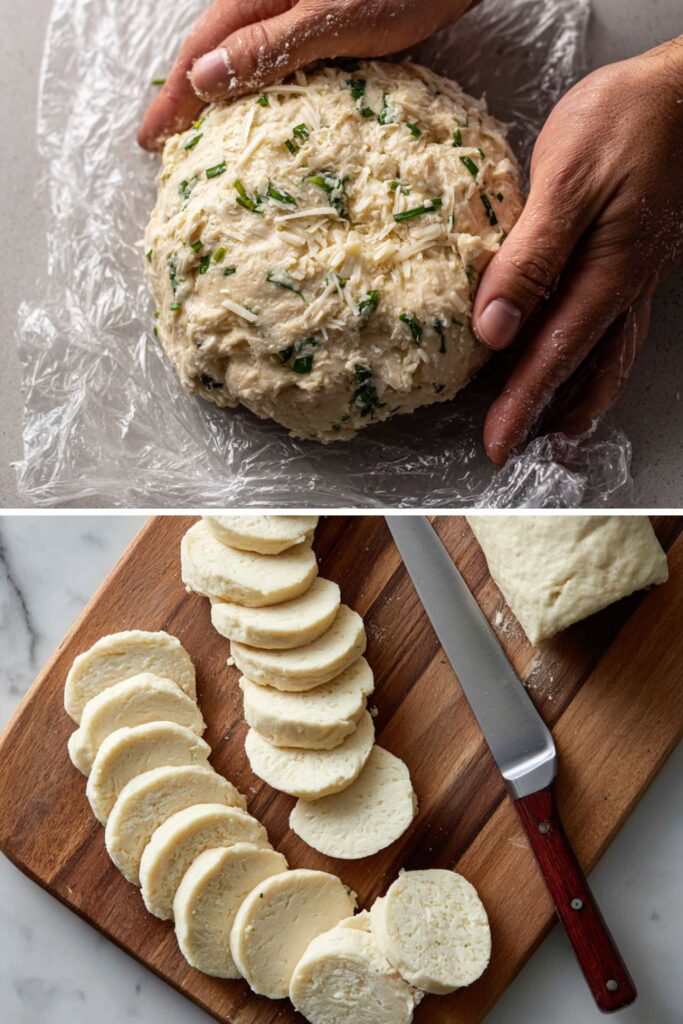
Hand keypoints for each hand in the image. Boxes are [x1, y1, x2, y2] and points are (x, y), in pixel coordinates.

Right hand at [138, 0, 475, 149]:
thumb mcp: (332, 21)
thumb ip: (268, 47)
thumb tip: (203, 78)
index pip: (199, 53)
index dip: (172, 99)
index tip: (149, 141)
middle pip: (212, 51)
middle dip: (186, 98)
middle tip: (164, 145)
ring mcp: (296, 8)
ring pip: (241, 55)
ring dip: (218, 95)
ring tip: (199, 134)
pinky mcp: (325, 20)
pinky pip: (275, 59)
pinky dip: (258, 88)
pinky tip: (258, 109)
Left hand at [472, 39, 682, 465]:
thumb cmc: (625, 122)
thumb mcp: (566, 181)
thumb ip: (530, 257)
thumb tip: (494, 329)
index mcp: (605, 277)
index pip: (554, 357)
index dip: (521, 405)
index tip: (496, 443)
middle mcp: (622, 289)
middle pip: (583, 371)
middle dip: (545, 415)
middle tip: (514, 450)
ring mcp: (632, 277)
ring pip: (605, 356)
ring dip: (576, 399)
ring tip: (552, 430)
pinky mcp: (632, 259)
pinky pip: (612, 328)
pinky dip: (591, 360)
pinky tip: (578, 361)